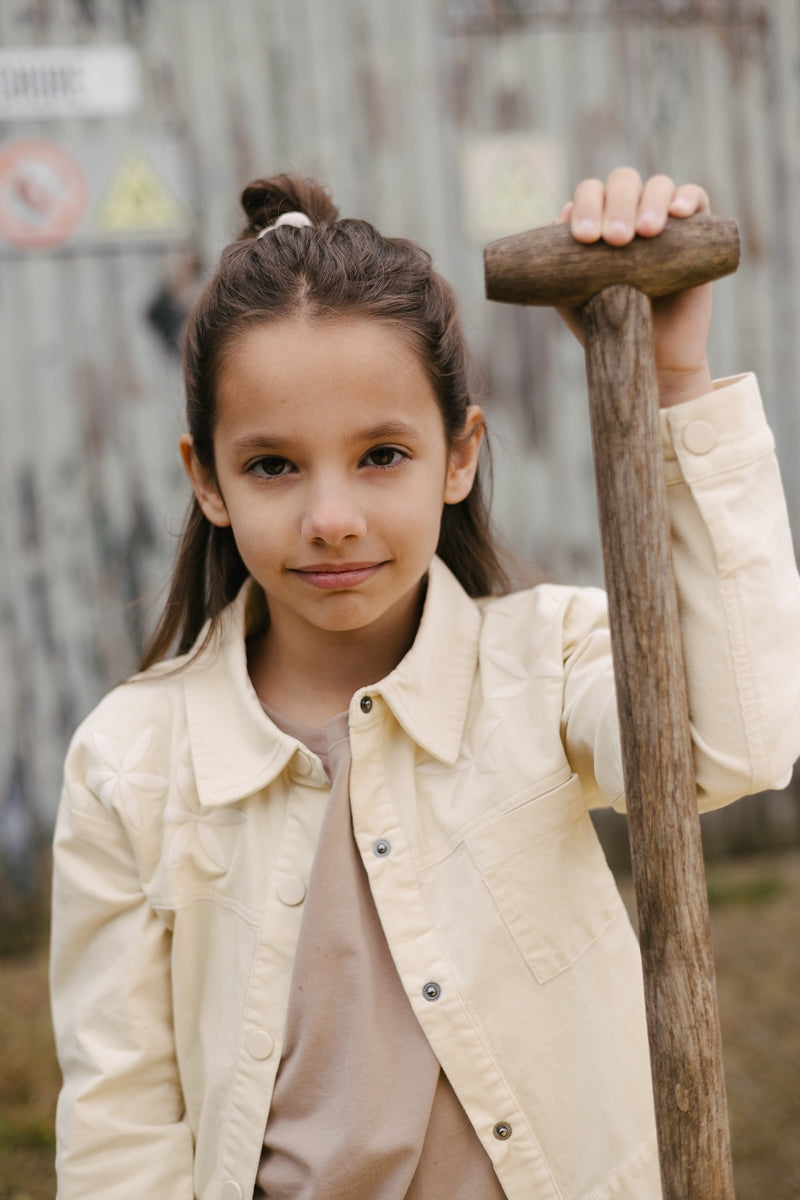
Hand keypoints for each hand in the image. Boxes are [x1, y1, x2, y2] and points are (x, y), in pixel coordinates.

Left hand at [556, 168, 713, 406]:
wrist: (653, 360)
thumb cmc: (608, 330)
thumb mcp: (572, 299)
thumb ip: (557, 267)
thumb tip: (553, 226)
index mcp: (596, 224)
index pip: (588, 195)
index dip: (585, 208)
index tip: (584, 240)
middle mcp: (629, 214)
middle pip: (621, 183)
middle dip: (615, 205)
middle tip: (614, 240)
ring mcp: (663, 220)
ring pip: (657, 186)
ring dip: (648, 202)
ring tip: (645, 233)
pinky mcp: (697, 230)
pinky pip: (695, 198)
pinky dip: (686, 198)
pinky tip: (678, 213)